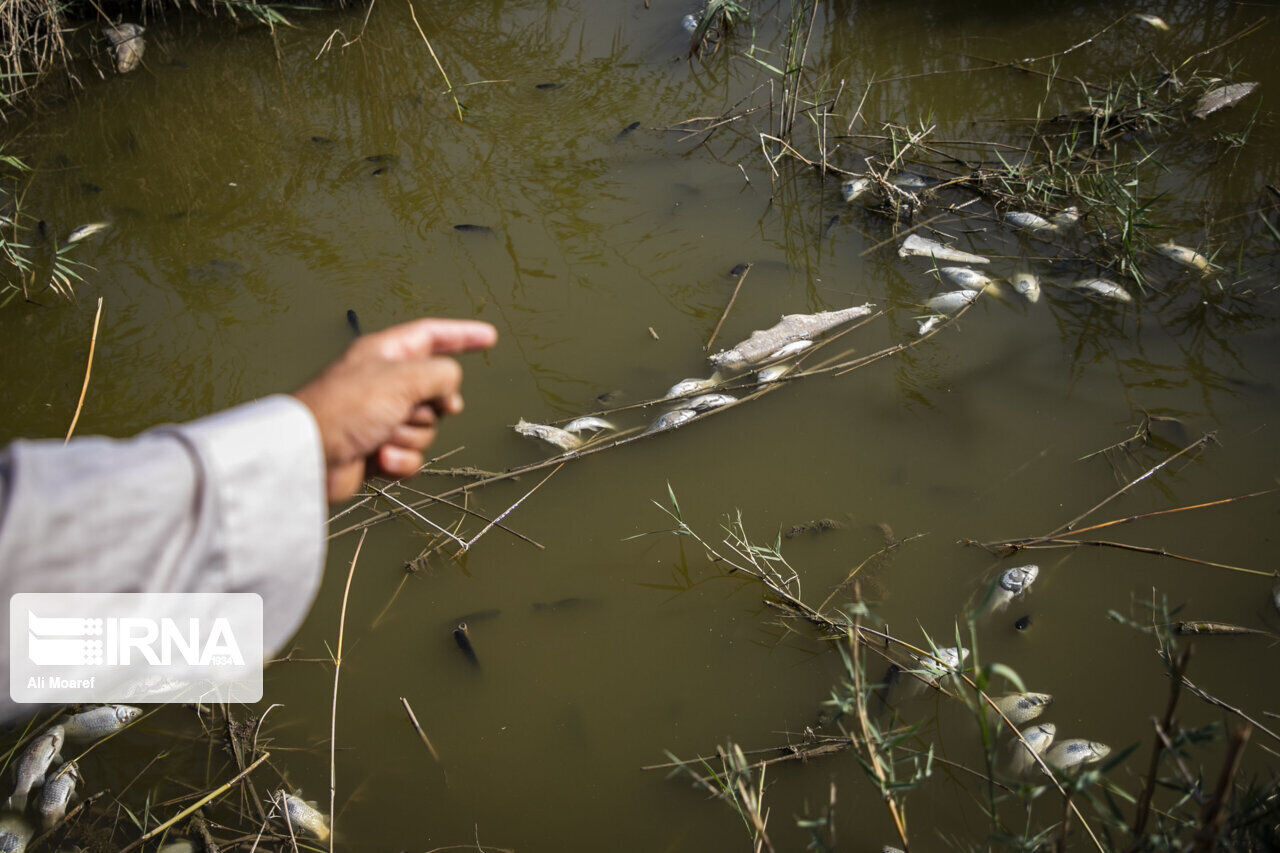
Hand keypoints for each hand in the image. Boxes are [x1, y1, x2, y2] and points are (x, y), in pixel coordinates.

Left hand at [292, 318, 496, 502]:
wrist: (310, 457)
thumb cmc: (345, 408)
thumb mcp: (401, 378)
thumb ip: (440, 374)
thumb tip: (450, 388)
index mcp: (384, 354)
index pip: (431, 336)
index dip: (462, 335)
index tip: (488, 337)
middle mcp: (384, 383)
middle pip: (435, 391)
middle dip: (430, 407)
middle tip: (414, 409)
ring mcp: (381, 418)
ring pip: (426, 427)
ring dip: (409, 436)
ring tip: (381, 435)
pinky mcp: (378, 450)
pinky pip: (411, 455)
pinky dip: (400, 460)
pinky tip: (378, 458)